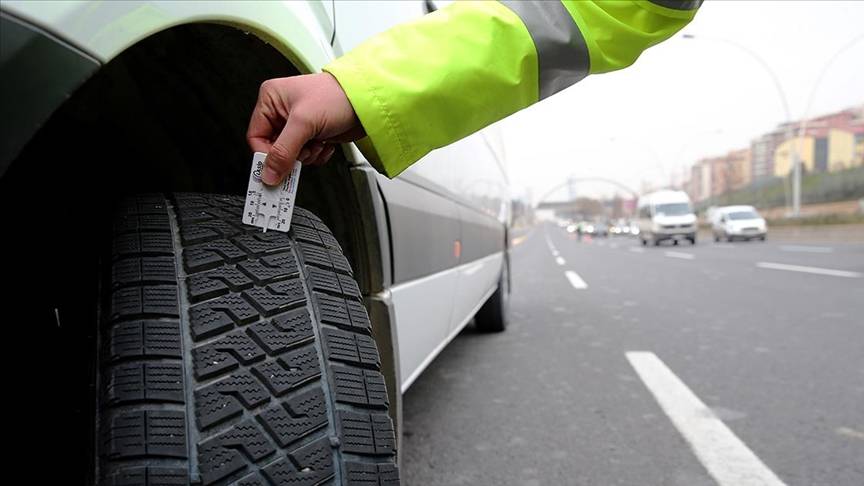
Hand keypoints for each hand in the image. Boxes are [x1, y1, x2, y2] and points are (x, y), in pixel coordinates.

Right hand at [246, 73, 364, 184]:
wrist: (367, 101)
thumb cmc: (337, 96)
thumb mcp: (304, 123)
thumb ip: (283, 151)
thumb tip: (269, 173)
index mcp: (271, 99)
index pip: (256, 136)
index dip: (266, 154)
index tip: (276, 168)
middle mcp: (282, 110)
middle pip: (274, 148)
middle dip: (291, 154)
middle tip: (303, 153)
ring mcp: (299, 123)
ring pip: (291, 155)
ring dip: (307, 155)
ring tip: (317, 141)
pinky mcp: (313, 134)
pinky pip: (306, 155)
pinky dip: (317, 154)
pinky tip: (325, 142)